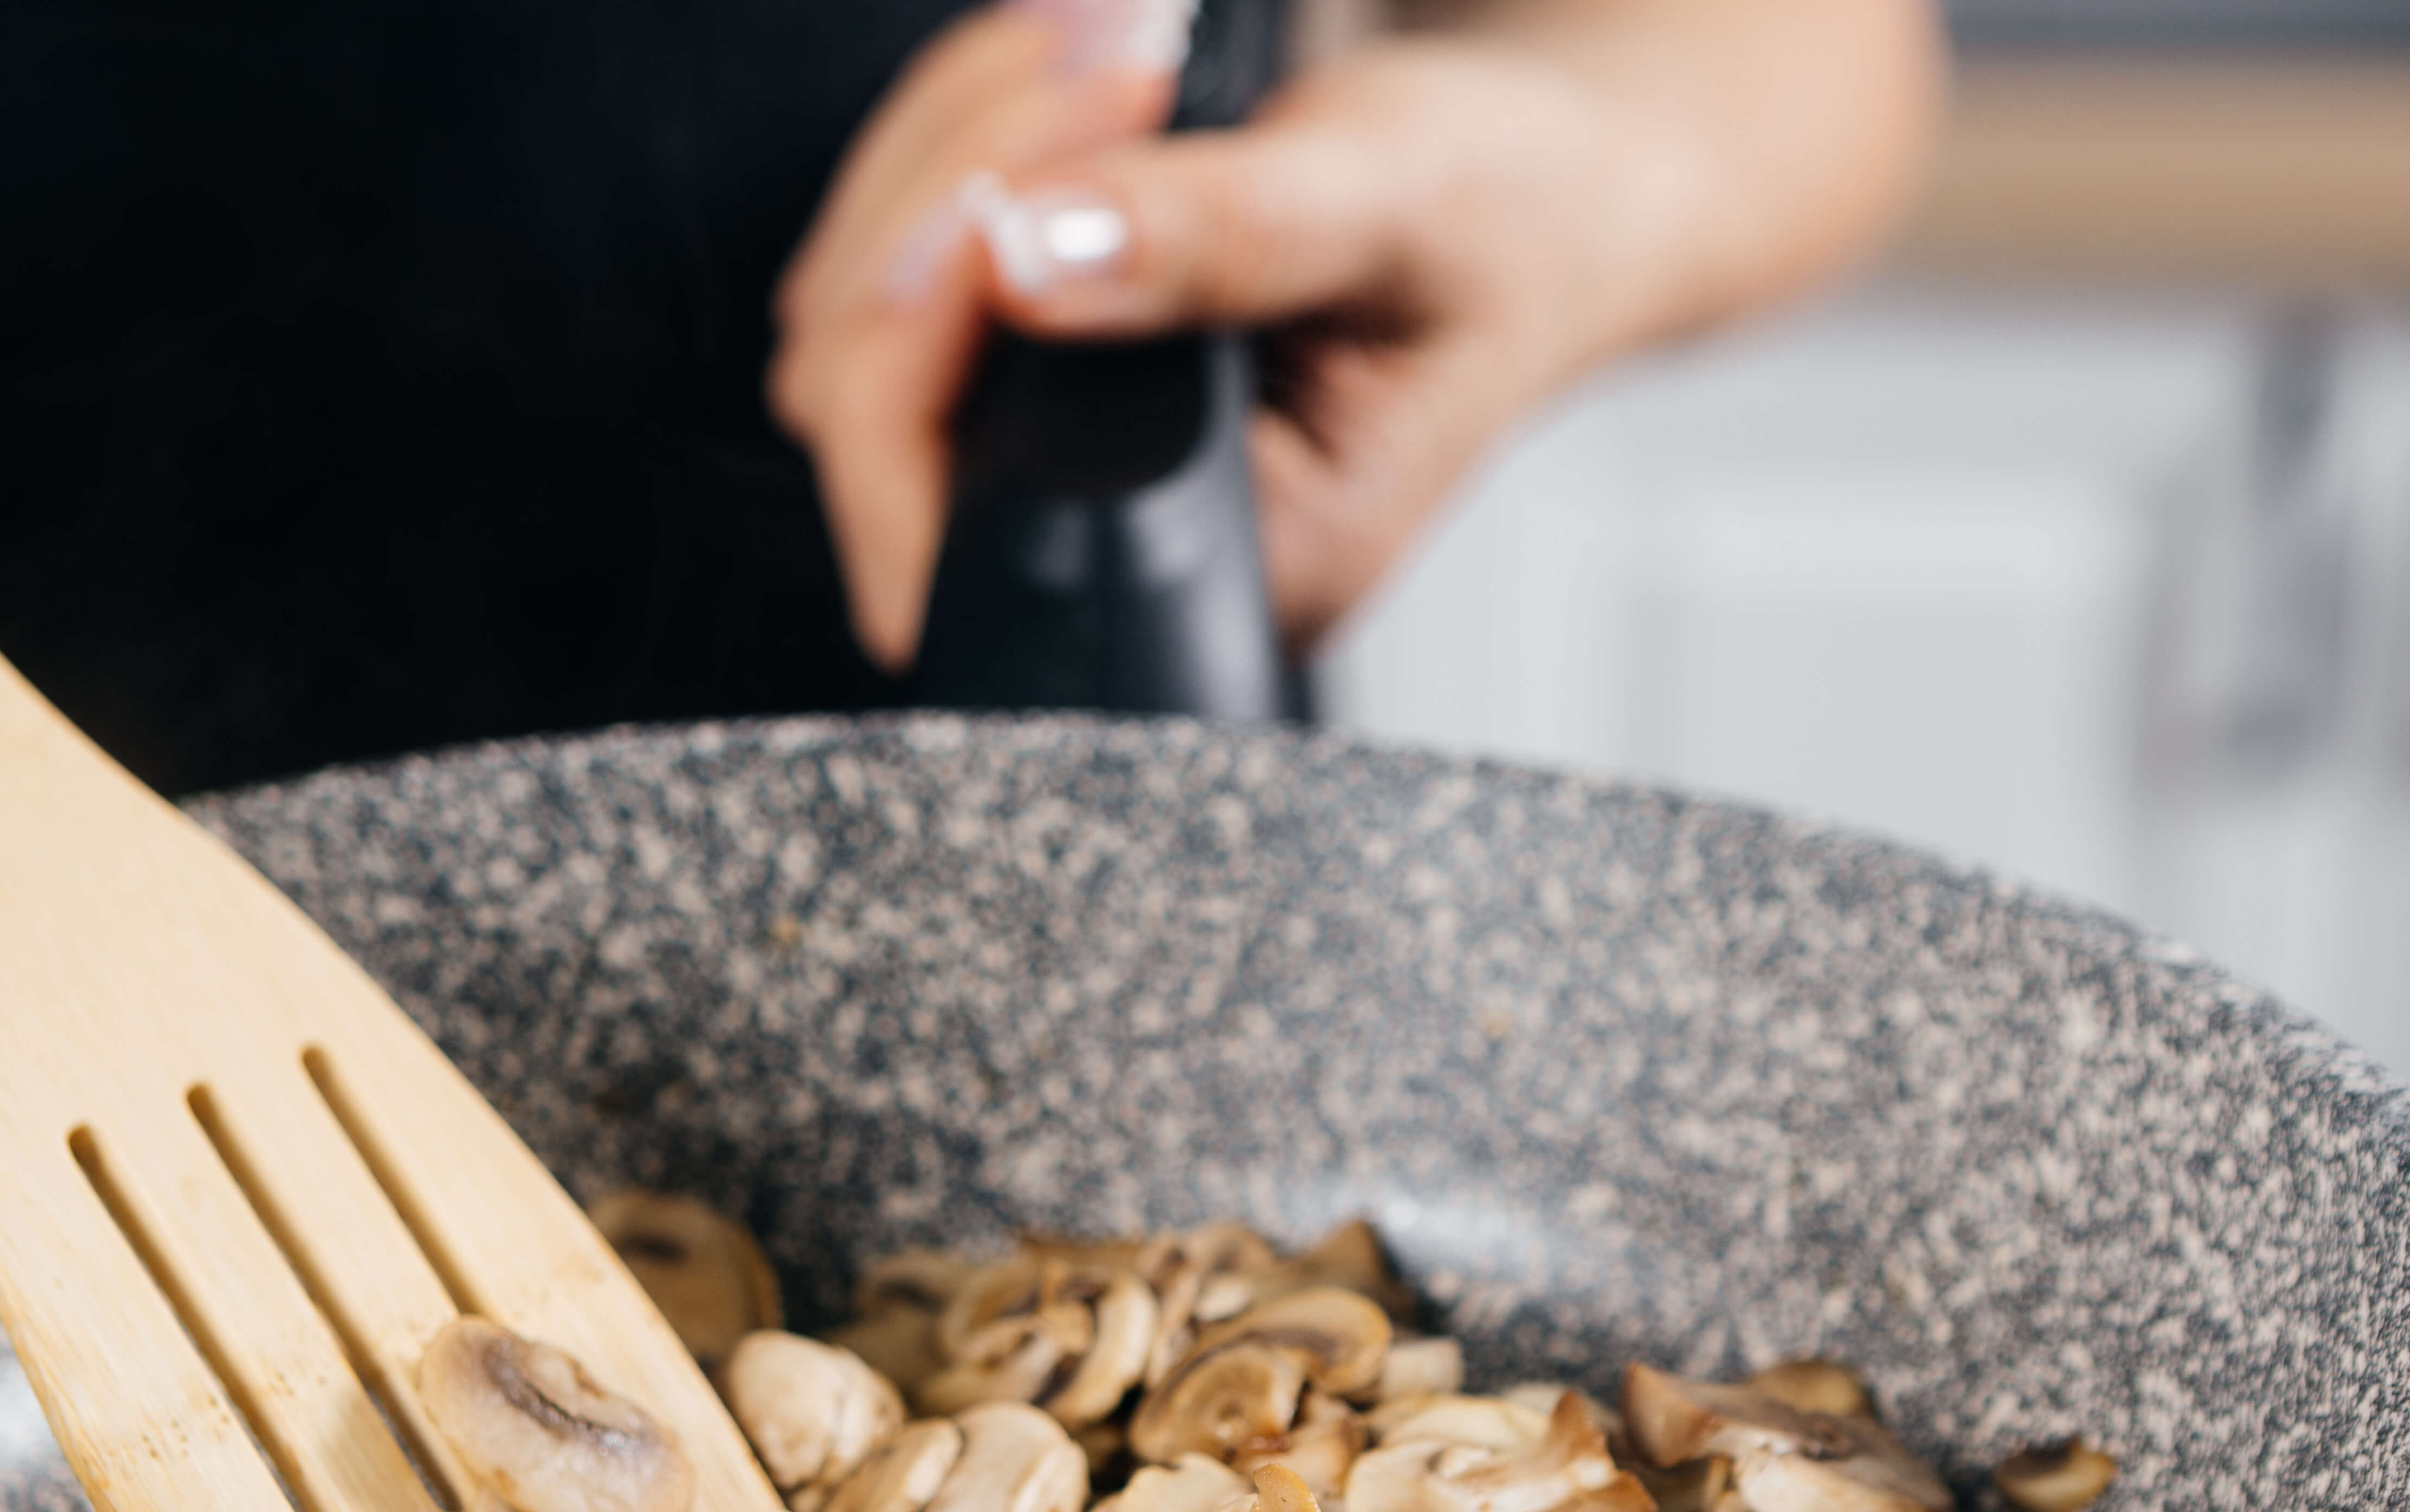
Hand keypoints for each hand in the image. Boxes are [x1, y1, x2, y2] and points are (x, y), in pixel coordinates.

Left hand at [773, 0, 1940, 668]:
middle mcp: (1117, 538)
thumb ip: (1220, 242)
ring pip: (858, 307)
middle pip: (862, 399)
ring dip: (960, 138)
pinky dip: (967, 134)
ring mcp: (1051, 457)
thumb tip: (1027, 263)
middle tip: (1116, 64)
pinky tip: (1088, 81)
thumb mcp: (1396, 207)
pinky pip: (904, 252)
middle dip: (956, 190)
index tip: (1007, 196)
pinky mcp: (1023, 371)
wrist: (1551, 193)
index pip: (944, 524)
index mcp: (1228, 562)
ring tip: (1125, 49)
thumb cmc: (1511, 224)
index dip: (914, 351)